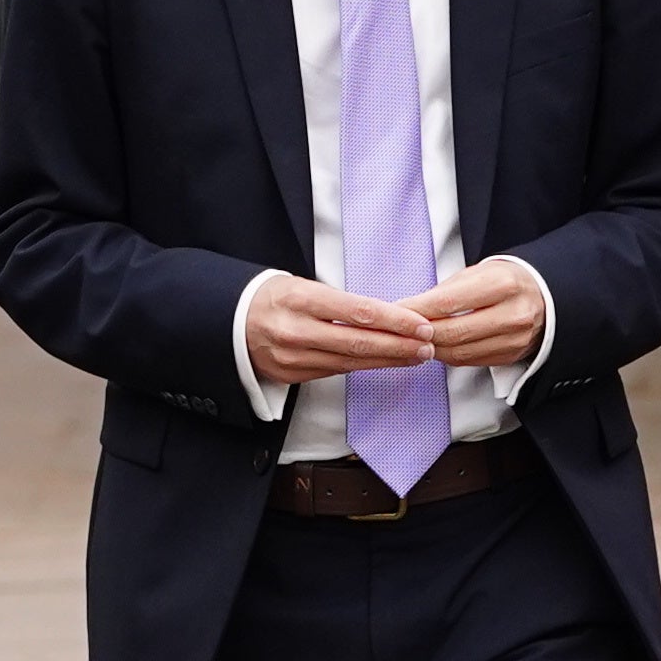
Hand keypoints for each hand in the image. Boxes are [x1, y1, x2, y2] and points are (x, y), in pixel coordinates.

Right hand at [243, 270, 439, 387]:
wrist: (232, 321)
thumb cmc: (275, 298)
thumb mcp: (302, 286)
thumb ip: (340, 302)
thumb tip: (386, 314)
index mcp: (299, 299)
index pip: (357, 311)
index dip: (394, 320)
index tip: (421, 324)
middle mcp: (295, 330)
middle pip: (358, 341)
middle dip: (399, 345)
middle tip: (428, 345)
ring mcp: (292, 357)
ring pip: (351, 361)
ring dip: (389, 359)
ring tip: (417, 356)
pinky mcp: (292, 375)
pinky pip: (337, 371)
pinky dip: (365, 366)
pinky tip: (386, 362)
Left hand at [401, 254, 548, 371]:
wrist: (545, 297)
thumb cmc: (505, 281)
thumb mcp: (477, 273)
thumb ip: (444, 292)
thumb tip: (409, 309)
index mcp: (502, 284)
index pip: (448, 303)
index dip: (416, 311)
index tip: (394, 312)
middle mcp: (512, 314)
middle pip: (452, 332)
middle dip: (419, 334)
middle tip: (399, 331)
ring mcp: (514, 339)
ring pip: (459, 352)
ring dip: (430, 348)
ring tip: (414, 340)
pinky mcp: (510, 356)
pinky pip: (469, 361)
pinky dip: (447, 356)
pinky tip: (436, 347)